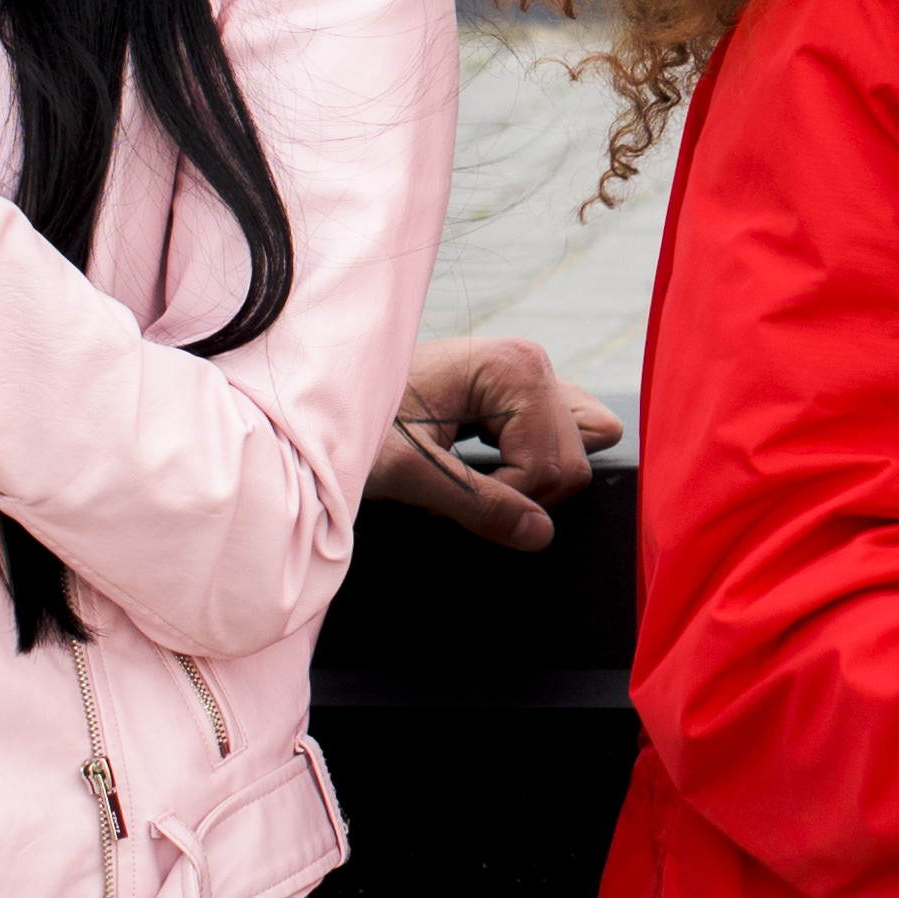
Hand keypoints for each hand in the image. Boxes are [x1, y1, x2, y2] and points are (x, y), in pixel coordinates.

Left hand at [368, 338, 622, 547]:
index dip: (503, 499)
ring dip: (527, 484)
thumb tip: (540, 534)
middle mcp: (532, 363)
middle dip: (518, 494)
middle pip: (572, 462)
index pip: (550, 466)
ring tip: (470, 479)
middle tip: (453, 490)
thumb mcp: (408, 472)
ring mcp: (532, 377)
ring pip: (575, 455)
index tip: (442, 495)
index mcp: (512, 367)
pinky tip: (491, 467)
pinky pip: (567, 440)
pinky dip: (535, 469)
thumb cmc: (355, 427)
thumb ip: (476, 504)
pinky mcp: (526, 396)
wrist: (324, 404)